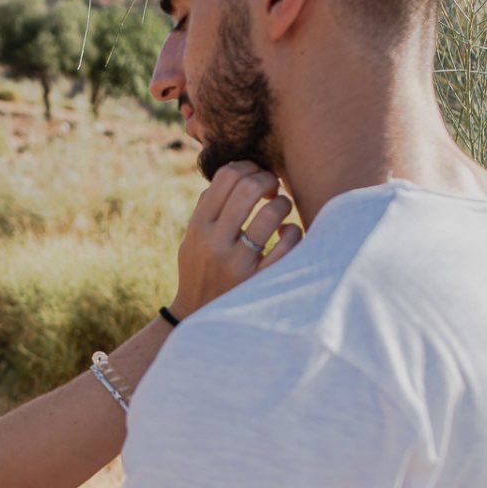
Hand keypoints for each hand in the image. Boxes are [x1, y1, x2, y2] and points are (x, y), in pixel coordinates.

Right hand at [169, 161, 303, 318]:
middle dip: (268, 180)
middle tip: (272, 189)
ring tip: (281, 211)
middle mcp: (216, 243)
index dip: (247, 167)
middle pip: (248, 187)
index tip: (255, 177)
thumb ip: (208, 207)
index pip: (226, 176)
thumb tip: (237, 170)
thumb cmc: (201, 270)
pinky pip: (288, 244)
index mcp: (198, 227)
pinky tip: (288, 233)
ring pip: (272, 213)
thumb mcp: (193, 239)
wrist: (198, 320)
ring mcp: (239, 264)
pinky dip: (293, 232)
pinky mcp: (260, 281)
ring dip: (283, 204)